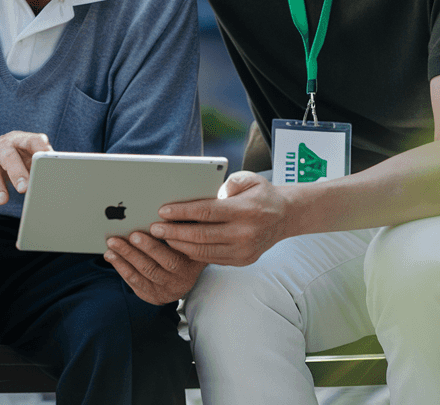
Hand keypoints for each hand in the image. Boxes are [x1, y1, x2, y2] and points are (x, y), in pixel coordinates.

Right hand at [0, 131, 51, 205]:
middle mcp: (2, 145)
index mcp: (20, 140)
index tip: (48, 157)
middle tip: (24, 188)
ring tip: (3, 201)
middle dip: (17, 172)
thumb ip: (39, 164)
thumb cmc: (13, 160)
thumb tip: (55, 180)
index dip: (40, 147)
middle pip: (9, 155)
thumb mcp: (25, 157)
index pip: (31, 140)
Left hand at [104, 232, 205, 304]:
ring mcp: (165, 290)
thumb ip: (183, 229)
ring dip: (125, 257)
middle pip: (157, 265)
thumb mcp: (190, 240)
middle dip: (142, 249)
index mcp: (192, 264)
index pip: (178, 255)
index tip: (153, 227)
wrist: (183, 279)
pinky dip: (121, 267)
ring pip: (142, 273)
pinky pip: (134, 281)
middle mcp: (180, 280)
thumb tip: (169, 210)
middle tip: (131, 235)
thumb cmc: (184, 249)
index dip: (164, 243)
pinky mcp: (151, 295)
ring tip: (113, 244)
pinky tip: (112, 256)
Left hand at [148, 171, 292, 266]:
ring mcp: (244, 250)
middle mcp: (245, 233)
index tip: (162, 211)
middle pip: (201, 235)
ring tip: (162, 238)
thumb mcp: (250, 179)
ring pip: (203, 251)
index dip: (182, 212)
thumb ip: (231, 182)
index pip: (207, 212)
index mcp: (246, 210)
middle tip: (154, 228)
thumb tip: (211, 191)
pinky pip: (211, 258)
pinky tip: (179, 245)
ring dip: (179, 245)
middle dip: (174, 232)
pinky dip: (192, 253)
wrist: (285, 217)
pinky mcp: (242, 261)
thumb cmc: (261, 194)